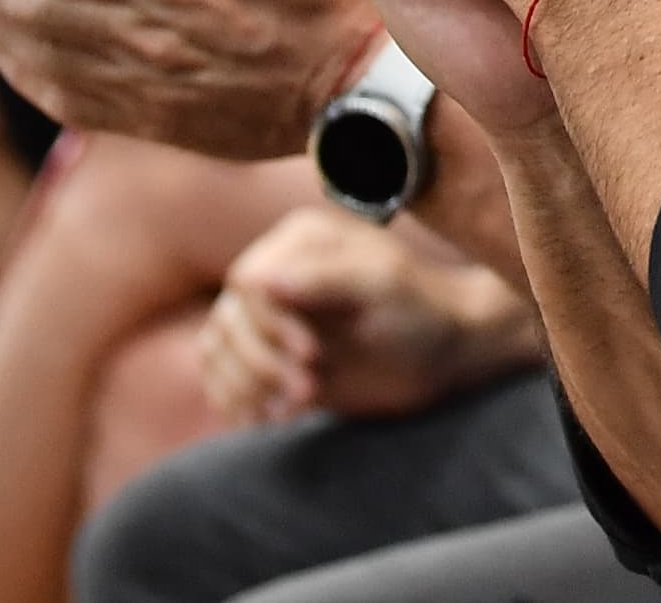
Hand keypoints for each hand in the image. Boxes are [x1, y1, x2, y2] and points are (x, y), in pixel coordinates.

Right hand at [201, 204, 539, 426]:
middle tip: (308, 390)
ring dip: (247, 386)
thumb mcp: (383, 288)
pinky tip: (273, 419)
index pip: (247, 282)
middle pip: (228, 320)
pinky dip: (239, 402)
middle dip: (261, 362)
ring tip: (294, 406)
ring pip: (218, 351)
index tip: (311, 356)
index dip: (269, 324)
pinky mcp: (269, 357)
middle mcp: (277, 273)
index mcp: (300, 242)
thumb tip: (259, 278)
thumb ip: (324, 278)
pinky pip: (224, 379)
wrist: (443, 354)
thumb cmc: (422, 312)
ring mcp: (269, 317)